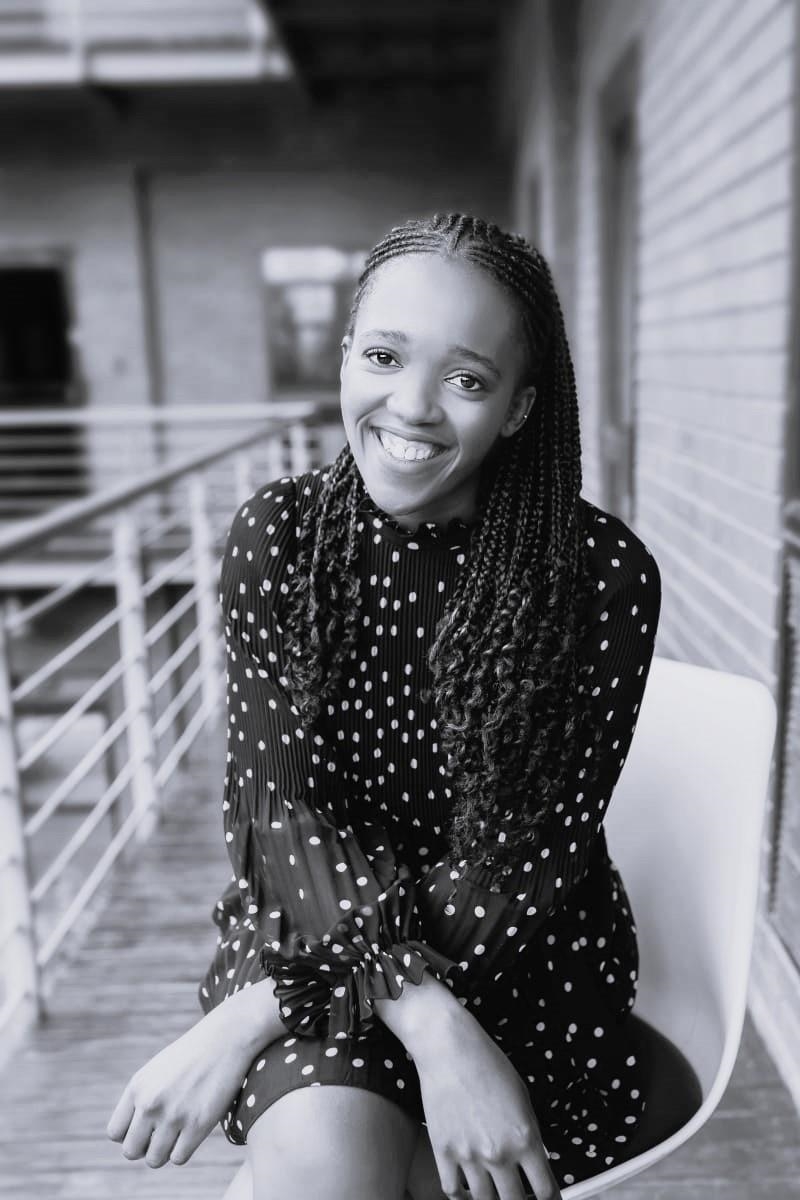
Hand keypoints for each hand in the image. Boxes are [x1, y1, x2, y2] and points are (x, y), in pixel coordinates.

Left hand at [106, 1001, 258, 1167]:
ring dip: (165, 1152)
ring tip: (177, 1135)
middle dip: (145, 1148)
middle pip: (131, 1151)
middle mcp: (150, 1102)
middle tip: (161, 1135)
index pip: (115, 1133)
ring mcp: (174, 1115)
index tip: (146, 1127)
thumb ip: (141, 1099)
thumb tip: (135, 1137)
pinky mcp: (198, 1124)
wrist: (226, 1039)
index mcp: (137, 1087)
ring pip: (154, 1160)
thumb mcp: (157, 1071)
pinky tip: (192, 1133)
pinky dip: (184, 1151)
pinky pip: (179, 1158)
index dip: (130, 1134)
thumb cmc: (192, 1055)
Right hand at [413, 1008, 561, 1199]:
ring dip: (492, 1199)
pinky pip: (453, 1191)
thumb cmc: (487, 1063)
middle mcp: (498, 1153)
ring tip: (495, 1193)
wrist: (450, 1047)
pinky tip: (467, 1192)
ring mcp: (469, 1155)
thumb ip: (530, 1134)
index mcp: (525, 1138)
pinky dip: (462, 1197)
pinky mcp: (443, 1151)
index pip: (546, 1191)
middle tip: (520, 1195)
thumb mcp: (523, 1098)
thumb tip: (534, 1160)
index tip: (547, 1199)